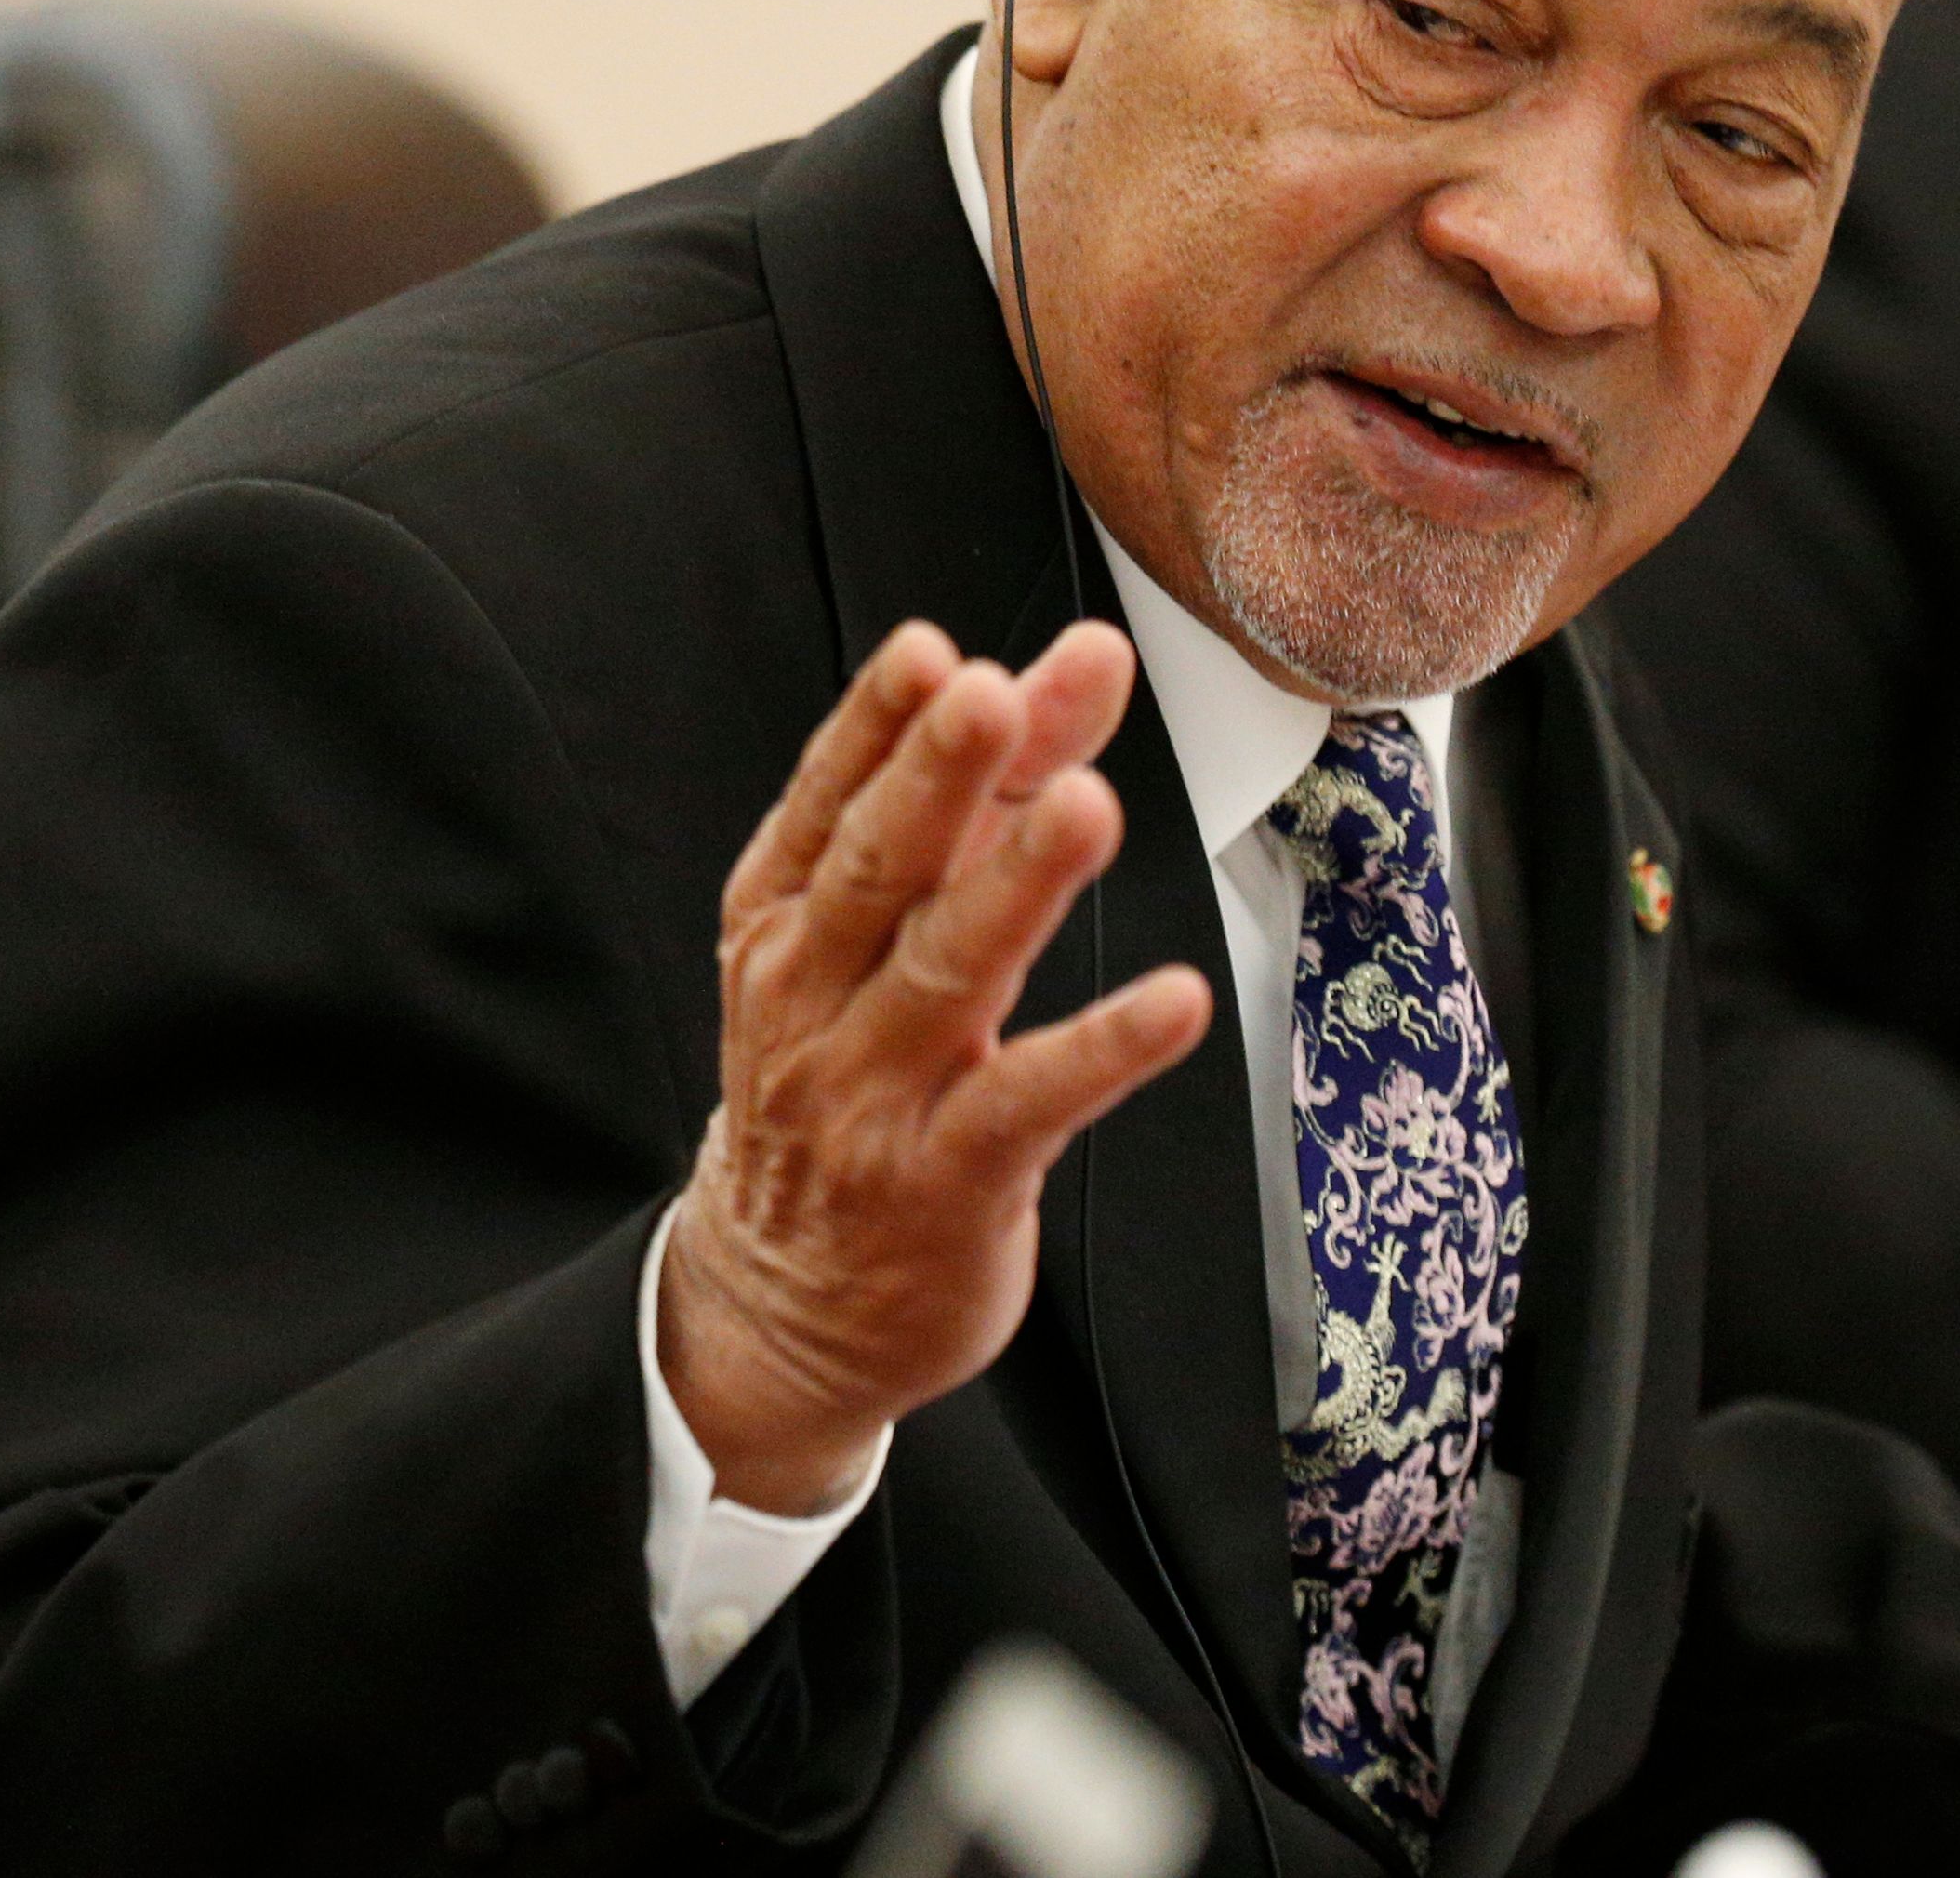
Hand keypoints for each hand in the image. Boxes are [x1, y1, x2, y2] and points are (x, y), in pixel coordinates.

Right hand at [658, 620, 1214, 1513]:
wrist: (789, 1305)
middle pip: (881, 871)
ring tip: (1088, 805)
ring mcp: (873, 1095)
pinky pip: (1032, 1103)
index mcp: (783, 923)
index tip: (933, 653)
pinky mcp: (949, 1182)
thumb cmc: (852, 1079)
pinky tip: (1176, 1000)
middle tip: (993, 693)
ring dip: (1020, 886)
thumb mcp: (888, 935)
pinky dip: (1105, 1049)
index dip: (875, 726)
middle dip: (939, 777)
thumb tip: (1076, 665)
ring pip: (950, 972)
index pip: (827, 806)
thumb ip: (991, 797)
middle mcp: (812, 999)